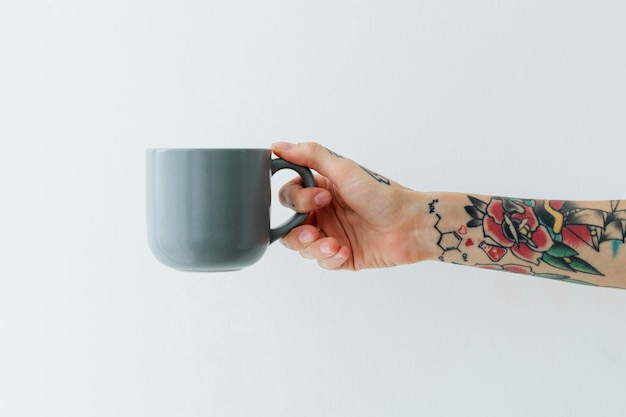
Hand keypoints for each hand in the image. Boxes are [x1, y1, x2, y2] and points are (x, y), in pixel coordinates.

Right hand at [272, 142, 430, 269]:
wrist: (410, 225)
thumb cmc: (382, 195)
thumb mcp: (345, 170)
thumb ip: (311, 156)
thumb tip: (278, 146)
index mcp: (320, 190)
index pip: (289, 197)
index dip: (297, 200)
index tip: (320, 199)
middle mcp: (323, 213)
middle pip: (288, 226)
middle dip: (296, 231)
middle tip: (314, 230)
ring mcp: (330, 235)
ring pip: (301, 247)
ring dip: (312, 247)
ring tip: (332, 244)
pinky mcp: (340, 256)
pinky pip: (321, 262)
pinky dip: (329, 258)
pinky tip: (344, 250)